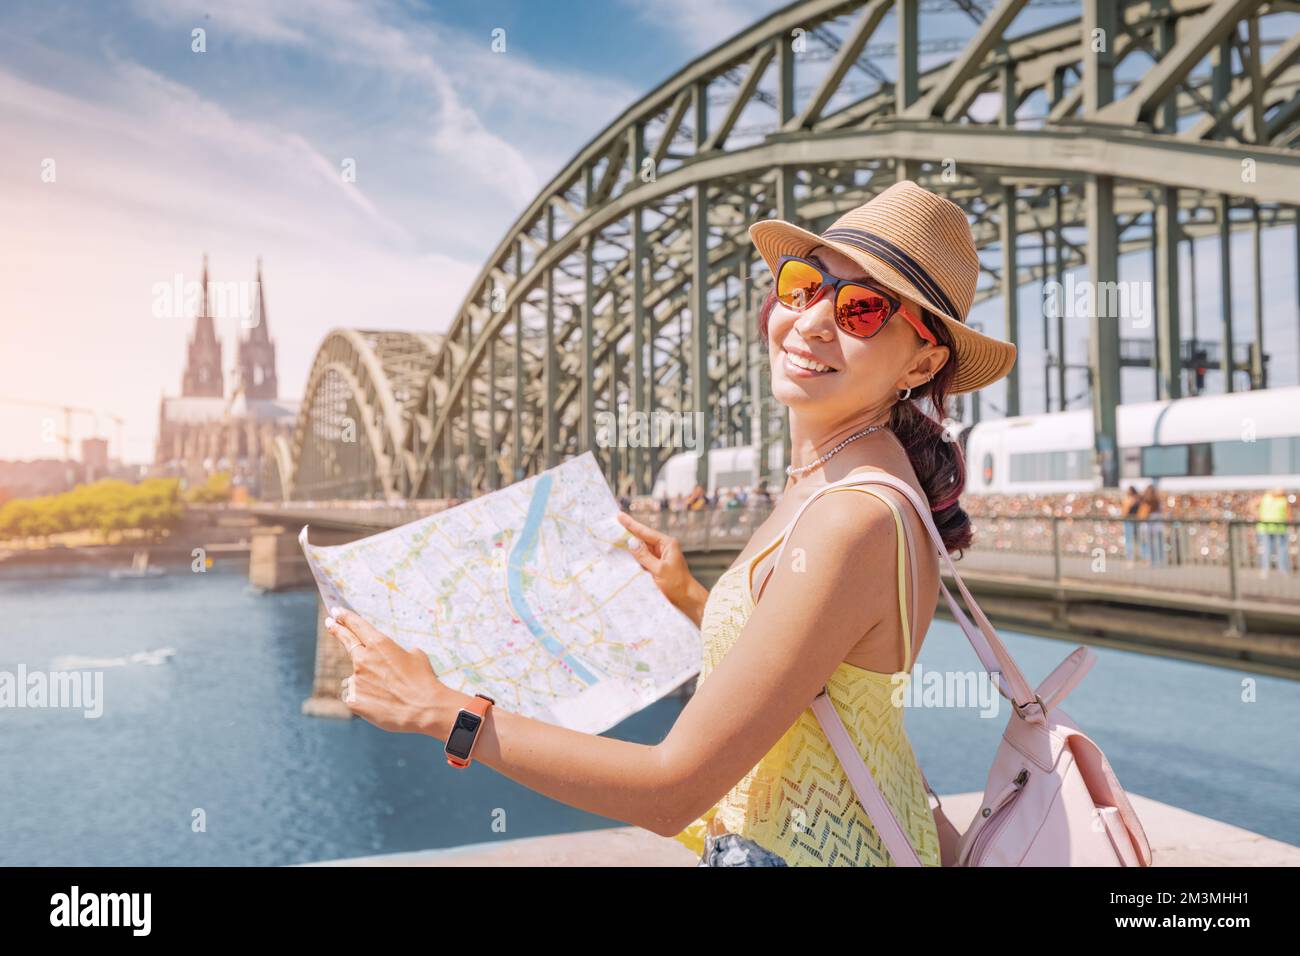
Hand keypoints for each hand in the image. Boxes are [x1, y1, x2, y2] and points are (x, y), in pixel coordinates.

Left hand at [325, 607, 447, 735]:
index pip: (357, 625)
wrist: (423, 709)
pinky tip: (383, 704)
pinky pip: (357, 695)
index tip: (336, 612)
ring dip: (370, 682)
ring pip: (359, 677)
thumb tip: (392, 657)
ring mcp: (356, 679)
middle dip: (337, 629)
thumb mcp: (415, 656)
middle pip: (347, 641)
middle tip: (329, 623)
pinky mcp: (353, 699)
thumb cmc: (423, 680)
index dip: (345, 617)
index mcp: (379, 644)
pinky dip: (368, 699)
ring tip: (391, 693)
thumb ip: (397, 652)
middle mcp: (363, 659)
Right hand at [616, 511, 707, 626]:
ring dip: (629, 544)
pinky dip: (633, 556)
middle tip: (614, 523)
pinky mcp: (656, 567)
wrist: (687, 599)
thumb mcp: (659, 570)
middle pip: (642, 538)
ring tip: (615, 536)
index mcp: (667, 544)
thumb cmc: (677, 584)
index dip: (631, 524)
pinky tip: (623, 554)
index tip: (620, 516)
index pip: (645, 532)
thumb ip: (644, 556)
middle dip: (628, 532)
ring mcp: (660, 557)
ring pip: (641, 548)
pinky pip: (642, 558)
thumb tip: (631, 542)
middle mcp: (663, 548)